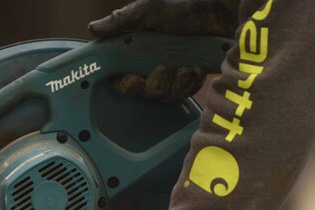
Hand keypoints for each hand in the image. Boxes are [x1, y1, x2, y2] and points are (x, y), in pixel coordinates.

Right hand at [89, 0, 238, 101]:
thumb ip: (121, 21)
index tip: (132, 79)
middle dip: (155, 84)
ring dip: (176, 83)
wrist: (221, 12)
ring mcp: (172, 72)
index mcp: (138, 51)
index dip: (126, 84)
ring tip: (186, 66)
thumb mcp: (149, 10)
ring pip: (166, 95)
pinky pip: (186, 93)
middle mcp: (152, 64)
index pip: (123, 79)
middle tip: (164, 68)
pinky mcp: (190, 78)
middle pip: (145, 92)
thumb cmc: (186, 7)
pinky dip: (191, 82)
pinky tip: (196, 68)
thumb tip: (93, 29)